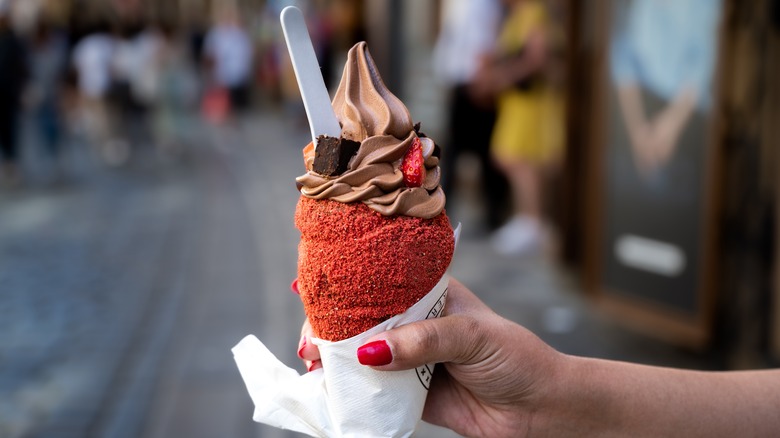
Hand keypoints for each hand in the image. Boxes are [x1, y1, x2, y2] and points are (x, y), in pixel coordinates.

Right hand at [297, 279, 564, 437]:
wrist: (539, 409)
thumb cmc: (514, 357)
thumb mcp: (472, 336)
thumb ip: (424, 340)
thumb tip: (372, 352)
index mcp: (429, 294)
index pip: (380, 284)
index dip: (347, 289)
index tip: (317, 297)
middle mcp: (415, 324)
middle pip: (363, 321)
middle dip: (333, 328)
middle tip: (312, 343)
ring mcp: (410, 359)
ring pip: (362, 355)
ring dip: (336, 359)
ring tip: (314, 364)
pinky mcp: (409, 393)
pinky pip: (374, 390)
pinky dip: (351, 390)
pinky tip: (331, 388)